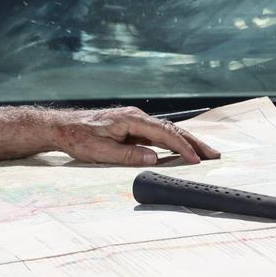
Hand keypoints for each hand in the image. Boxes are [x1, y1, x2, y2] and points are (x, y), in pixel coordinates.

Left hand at [52, 107, 219, 165]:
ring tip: (204, 154)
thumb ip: (128, 156)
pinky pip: (156, 135)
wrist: (61, 128)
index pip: (163, 133)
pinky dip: (172, 143)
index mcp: (130, 120)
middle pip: (171, 129)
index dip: (182, 147)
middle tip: (213, 155)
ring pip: (166, 132)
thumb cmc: (78, 138)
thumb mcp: (101, 151)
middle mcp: (135, 117)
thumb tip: (154, 158)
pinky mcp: (130, 128)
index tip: (196, 159)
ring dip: (185, 142)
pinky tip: (181, 151)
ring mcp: (134, 122)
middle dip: (193, 142)